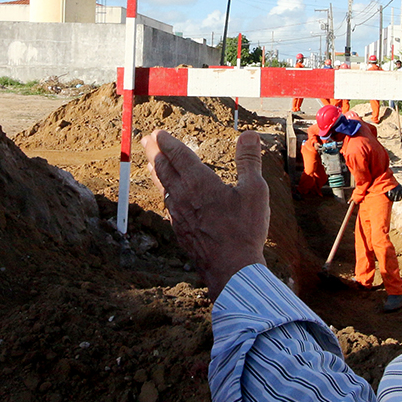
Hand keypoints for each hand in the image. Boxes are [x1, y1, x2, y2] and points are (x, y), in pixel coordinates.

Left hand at [142, 129, 268, 299]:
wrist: (231, 269)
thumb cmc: (245, 228)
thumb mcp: (255, 190)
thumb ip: (249, 160)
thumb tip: (249, 134)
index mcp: (199, 181)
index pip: (178, 155)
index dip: (167, 142)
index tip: (158, 133)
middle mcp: (183, 195)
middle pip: (164, 168)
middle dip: (154, 152)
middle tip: (146, 141)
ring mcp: (178, 214)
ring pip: (163, 187)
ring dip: (156, 172)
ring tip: (151, 164)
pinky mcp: (179, 230)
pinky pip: (168, 205)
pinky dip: (164, 194)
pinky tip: (168, 197)